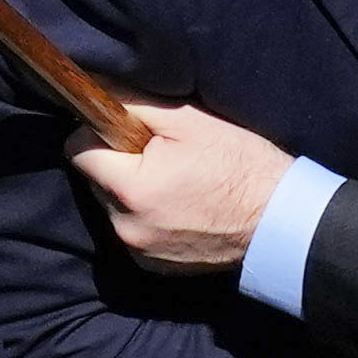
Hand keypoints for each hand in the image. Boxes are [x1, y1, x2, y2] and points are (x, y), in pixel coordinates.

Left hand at [64, 98, 294, 271]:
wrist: (280, 223)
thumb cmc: (238, 165)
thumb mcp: (187, 119)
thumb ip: (132, 103)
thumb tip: (93, 88)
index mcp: (131, 190)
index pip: (78, 151)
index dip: (97, 133)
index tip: (127, 128)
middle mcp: (127, 228)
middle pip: (96, 180)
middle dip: (118, 163)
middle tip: (161, 155)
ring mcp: (140, 253)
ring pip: (114, 207)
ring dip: (132, 191)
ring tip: (175, 180)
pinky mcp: (155, 268)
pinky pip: (133, 231)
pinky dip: (147, 217)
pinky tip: (181, 206)